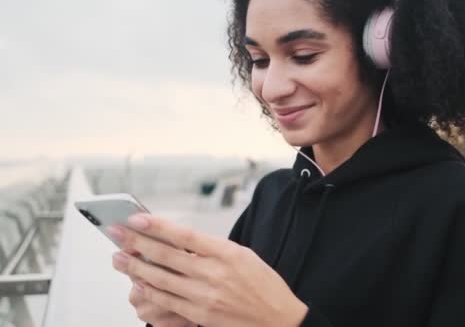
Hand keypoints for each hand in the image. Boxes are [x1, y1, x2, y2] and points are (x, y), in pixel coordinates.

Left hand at [109, 214, 308, 326]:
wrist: (278, 319)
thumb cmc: (263, 284)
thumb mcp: (243, 255)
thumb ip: (211, 247)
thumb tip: (180, 239)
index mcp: (227, 252)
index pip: (184, 235)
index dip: (157, 226)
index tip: (136, 218)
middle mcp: (214, 273)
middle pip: (166, 255)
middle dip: (136, 242)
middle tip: (116, 233)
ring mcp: (205, 296)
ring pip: (161, 278)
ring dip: (135, 267)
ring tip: (118, 257)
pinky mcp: (200, 314)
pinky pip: (167, 300)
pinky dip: (149, 290)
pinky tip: (137, 281)